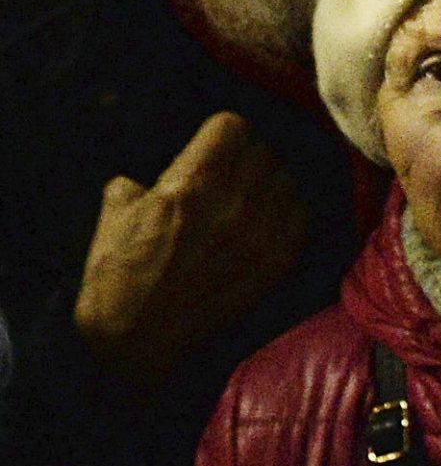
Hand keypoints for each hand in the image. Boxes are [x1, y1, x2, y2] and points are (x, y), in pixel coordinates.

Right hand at [75, 113, 309, 385]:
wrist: (137, 339)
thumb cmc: (118, 273)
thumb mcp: (116, 209)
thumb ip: (147, 177)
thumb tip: (167, 171)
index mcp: (191, 184)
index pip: (232, 126)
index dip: (220, 133)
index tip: (213, 145)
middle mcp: (234, 205)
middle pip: (262, 152)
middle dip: (243, 157)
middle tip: (228, 172)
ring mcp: (260, 236)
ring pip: (284, 182)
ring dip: (267, 184)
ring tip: (247, 196)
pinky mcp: (276, 264)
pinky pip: (300, 217)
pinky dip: (286, 213)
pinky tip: (266, 219)